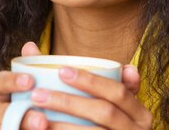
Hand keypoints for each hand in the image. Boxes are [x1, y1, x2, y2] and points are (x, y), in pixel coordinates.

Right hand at [0, 42, 48, 128]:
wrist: (53, 123)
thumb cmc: (46, 104)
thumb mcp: (43, 85)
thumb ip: (36, 68)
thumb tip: (29, 45)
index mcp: (3, 93)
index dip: (10, 81)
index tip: (30, 80)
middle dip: (21, 116)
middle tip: (42, 120)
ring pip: (0, 129)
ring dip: (19, 129)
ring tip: (42, 129)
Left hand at [30, 64, 151, 128]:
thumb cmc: (97, 122)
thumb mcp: (100, 101)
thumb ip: (74, 78)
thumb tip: (29, 47)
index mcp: (139, 113)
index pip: (117, 91)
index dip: (90, 81)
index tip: (61, 71)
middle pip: (104, 112)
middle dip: (68, 102)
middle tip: (38, 94)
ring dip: (62, 125)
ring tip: (36, 115)